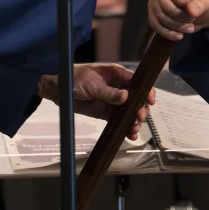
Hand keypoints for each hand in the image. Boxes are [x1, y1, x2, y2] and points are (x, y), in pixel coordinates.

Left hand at [38, 64, 155, 140]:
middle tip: (139, 118)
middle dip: (141, 109)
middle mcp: (119, 87)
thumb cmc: (75, 79)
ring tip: (133, 129)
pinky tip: (130, 135)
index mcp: (117, 74)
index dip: (146, 91)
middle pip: (137, 98)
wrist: (58, 90)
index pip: (137, 81)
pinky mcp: (107, 113)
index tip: (150, 101)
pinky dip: (126, 128)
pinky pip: (120, 121)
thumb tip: (126, 97)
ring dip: (135, 121)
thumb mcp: (92, 85)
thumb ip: (109, 92)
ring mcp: (114, 101)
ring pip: (130, 111)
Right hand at [149, 0, 208, 39]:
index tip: (192, 11)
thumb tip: (191, 10)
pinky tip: (178, 36)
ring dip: (174, 26)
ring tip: (189, 28)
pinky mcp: (154, 11)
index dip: (180, 0)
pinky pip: (154, 23)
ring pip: (158, 14)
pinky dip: (166, 32)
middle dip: (179, 16)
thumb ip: (203, 2)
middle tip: (192, 21)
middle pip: (163, 2)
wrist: (205, 11)